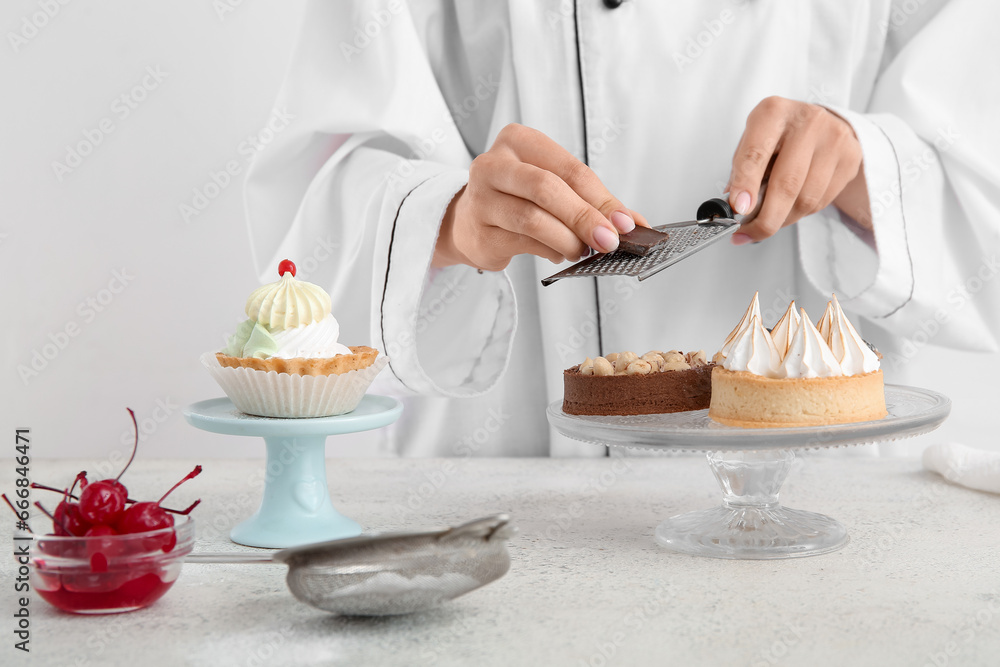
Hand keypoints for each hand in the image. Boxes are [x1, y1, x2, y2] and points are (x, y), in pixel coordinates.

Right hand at [433, 123, 647, 270]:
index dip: (601, 198)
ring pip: (533, 219)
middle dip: (585, 218)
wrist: (468, 222)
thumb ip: (590, 201)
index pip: (569, 169)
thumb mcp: (554, 187)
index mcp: (519, 141)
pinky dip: (549, 250)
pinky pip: (523, 243)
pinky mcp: (479, 232)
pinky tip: (559, 253)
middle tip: (609, 241)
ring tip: (583, 250)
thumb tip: (634, 225)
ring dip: (568, 239)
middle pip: (547, 188)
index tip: (626, 223)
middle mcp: (494, 164)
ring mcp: (481, 198)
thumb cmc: (518, 198)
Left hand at [726, 96, 867, 244]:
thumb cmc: (780, 134)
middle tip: (748, 234)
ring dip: (783, 220)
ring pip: (806, 199)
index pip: (757, 153)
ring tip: (768, 221)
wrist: (823, 122)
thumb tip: (735, 205)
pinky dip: (800, 213)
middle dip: (765, 219)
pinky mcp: (850, 158)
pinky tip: (790, 208)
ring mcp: (834, 140)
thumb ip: (742, 169)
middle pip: (787, 183)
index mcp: (774, 113)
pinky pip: (821, 201)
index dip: (746, 184)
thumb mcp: (754, 140)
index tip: (739, 210)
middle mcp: (808, 122)